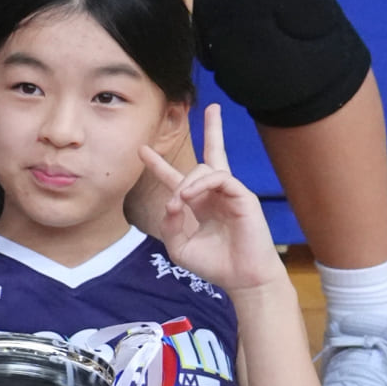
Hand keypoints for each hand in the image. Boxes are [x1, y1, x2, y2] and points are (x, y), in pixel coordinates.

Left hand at [141, 104, 280, 296]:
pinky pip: (219, 177)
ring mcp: (231, 193)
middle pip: (212, 154)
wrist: (241, 278)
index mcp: (198, 204)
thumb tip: (172, 202)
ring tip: (180, 202)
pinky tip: (189, 198)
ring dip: (186, 183)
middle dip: (213, 130)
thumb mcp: (179, 246)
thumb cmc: (213, 264)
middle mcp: (215, 194)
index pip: (177, 178)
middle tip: (212, 107)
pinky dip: (200, 185)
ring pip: (206, 168)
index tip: (142, 150)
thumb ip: (169, 224)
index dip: (159, 164)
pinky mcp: (243, 196)